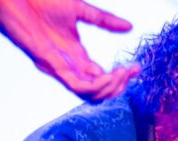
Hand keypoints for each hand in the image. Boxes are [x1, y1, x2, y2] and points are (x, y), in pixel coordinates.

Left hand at [0, 0, 139, 100]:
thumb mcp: (80, 9)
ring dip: (109, 88)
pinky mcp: (50, 64)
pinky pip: (75, 85)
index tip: (137, 68)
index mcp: (76, 55)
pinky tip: (106, 76)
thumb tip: (129, 27)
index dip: (121, 77)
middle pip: (98, 90)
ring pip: (88, 93)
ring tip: (121, 74)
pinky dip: (93, 86)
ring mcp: (60, 67)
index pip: (102, 77)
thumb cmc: (41, 1)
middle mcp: (69, 65)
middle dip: (119, 85)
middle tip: (131, 72)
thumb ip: (104, 20)